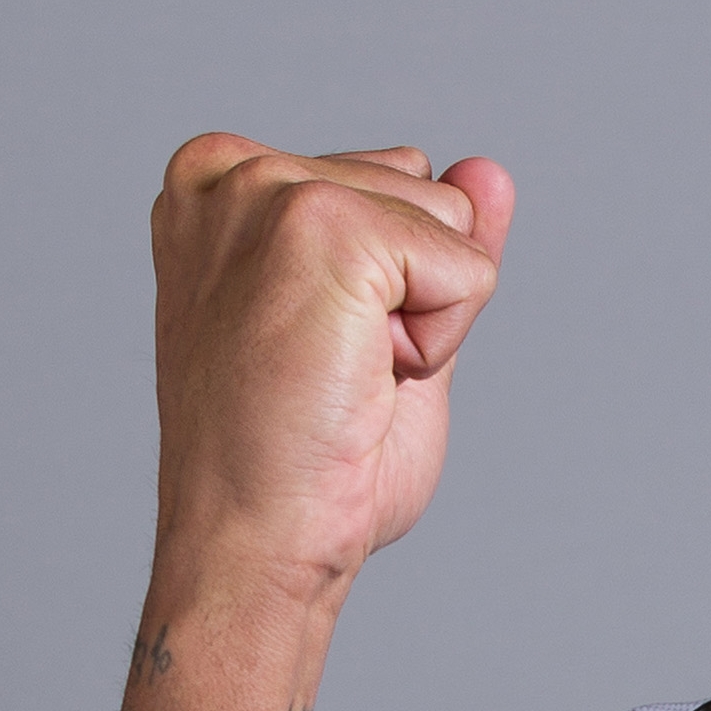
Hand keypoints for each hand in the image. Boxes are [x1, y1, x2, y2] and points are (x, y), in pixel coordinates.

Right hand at [146, 136, 513, 599]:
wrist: (258, 539)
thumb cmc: (299, 459)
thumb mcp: (385, 326)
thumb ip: (433, 240)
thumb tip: (489, 171)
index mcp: (221, 185)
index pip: (390, 180)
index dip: (390, 284)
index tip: (313, 349)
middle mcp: (230, 171)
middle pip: (425, 189)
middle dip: (410, 292)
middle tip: (328, 372)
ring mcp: (269, 191)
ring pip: (452, 220)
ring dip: (424, 318)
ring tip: (337, 375)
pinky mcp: (321, 223)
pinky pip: (467, 268)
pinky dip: (440, 340)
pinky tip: (361, 378)